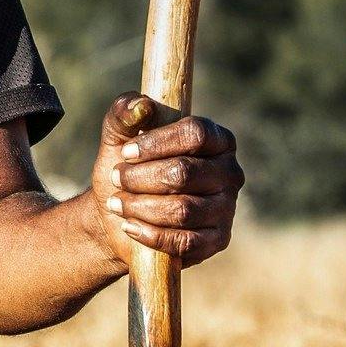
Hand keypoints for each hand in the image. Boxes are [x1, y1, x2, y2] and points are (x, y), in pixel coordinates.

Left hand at [91, 94, 244, 267]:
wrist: (119, 213)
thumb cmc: (125, 167)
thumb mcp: (117, 137)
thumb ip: (124, 113)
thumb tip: (141, 105)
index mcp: (215, 139)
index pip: (195, 133)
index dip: (157, 142)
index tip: (125, 152)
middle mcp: (229, 172)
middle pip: (184, 172)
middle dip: (140, 178)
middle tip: (116, 178)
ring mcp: (227, 207)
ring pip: (182, 210)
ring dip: (140, 207)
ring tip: (117, 203)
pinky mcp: (218, 240)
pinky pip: (185, 241)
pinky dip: (150, 234)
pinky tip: (130, 226)